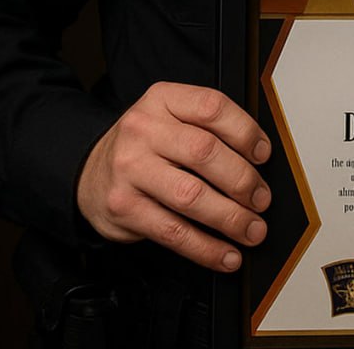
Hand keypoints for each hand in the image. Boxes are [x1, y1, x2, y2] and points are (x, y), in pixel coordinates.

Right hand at [76, 82, 271, 271]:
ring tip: (252, 229)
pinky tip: (226, 254)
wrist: (89, 171)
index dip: (245, 131)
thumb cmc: (145, 145)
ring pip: (191, 196)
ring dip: (230, 219)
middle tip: (262, 199)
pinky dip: (206, 248)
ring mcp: (130, 169)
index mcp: (162, 99)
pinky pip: (173, 232)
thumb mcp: (170, 117)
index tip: (264, 155)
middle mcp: (143, 130)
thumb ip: (207, 126)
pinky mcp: (124, 208)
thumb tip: (259, 158)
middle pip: (204, 152)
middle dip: (243, 181)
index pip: (212, 107)